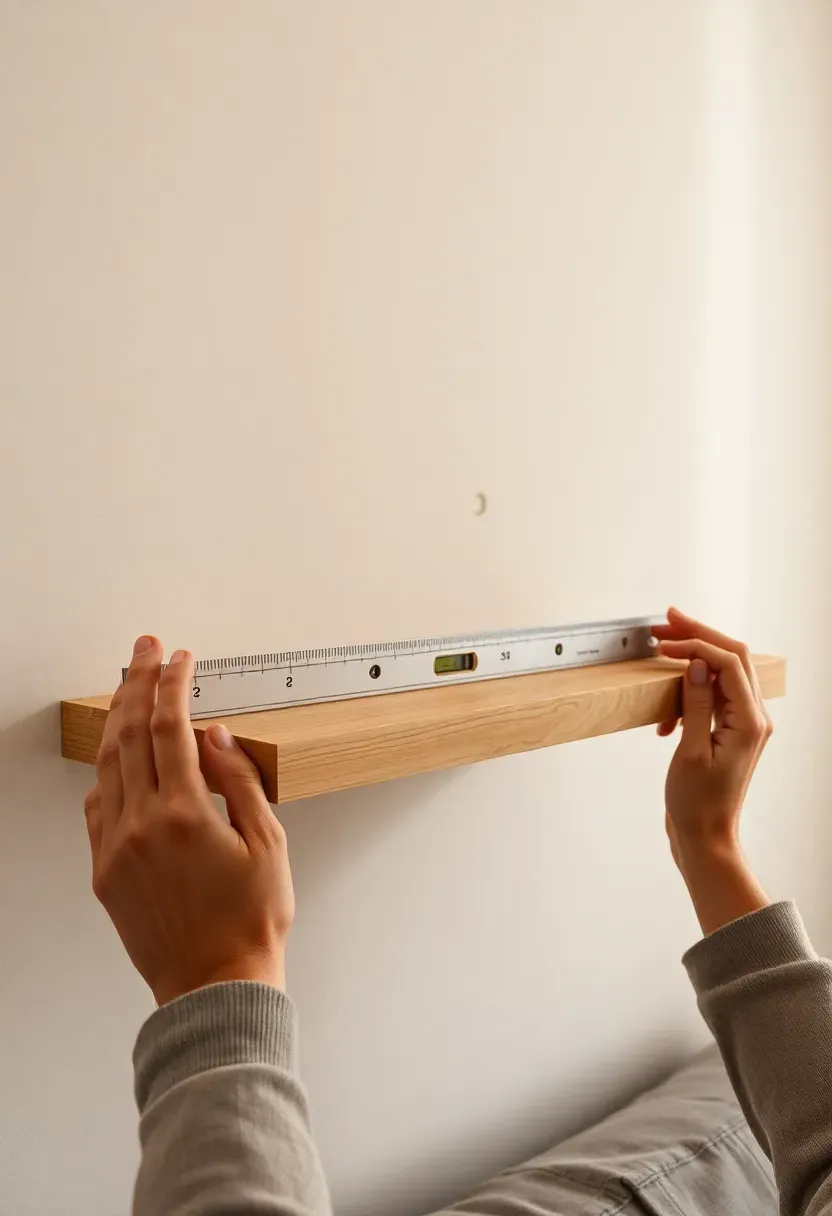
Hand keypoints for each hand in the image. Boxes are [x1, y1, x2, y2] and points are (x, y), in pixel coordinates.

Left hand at [84, 635, 293, 1005]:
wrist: (215, 987)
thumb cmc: (250, 923)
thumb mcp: (269, 845)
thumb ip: (241, 782)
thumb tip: (216, 736)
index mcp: (186, 815)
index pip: (172, 728)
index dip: (173, 684)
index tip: (179, 657)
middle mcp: (142, 826)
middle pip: (131, 735)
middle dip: (137, 682)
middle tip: (144, 649)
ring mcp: (116, 848)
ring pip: (107, 765)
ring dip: (117, 719)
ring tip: (128, 687)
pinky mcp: (105, 871)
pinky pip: (96, 806)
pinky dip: (106, 770)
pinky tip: (116, 756)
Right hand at [653, 607, 773, 861]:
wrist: (704, 837)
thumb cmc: (698, 804)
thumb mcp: (691, 752)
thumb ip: (696, 704)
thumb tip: (697, 664)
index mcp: (750, 722)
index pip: (728, 662)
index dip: (695, 644)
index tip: (664, 642)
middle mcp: (754, 718)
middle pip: (732, 658)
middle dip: (697, 637)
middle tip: (664, 623)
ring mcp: (743, 724)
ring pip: (721, 673)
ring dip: (690, 661)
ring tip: (660, 653)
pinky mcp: (728, 731)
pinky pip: (711, 696)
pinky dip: (686, 693)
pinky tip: (664, 718)